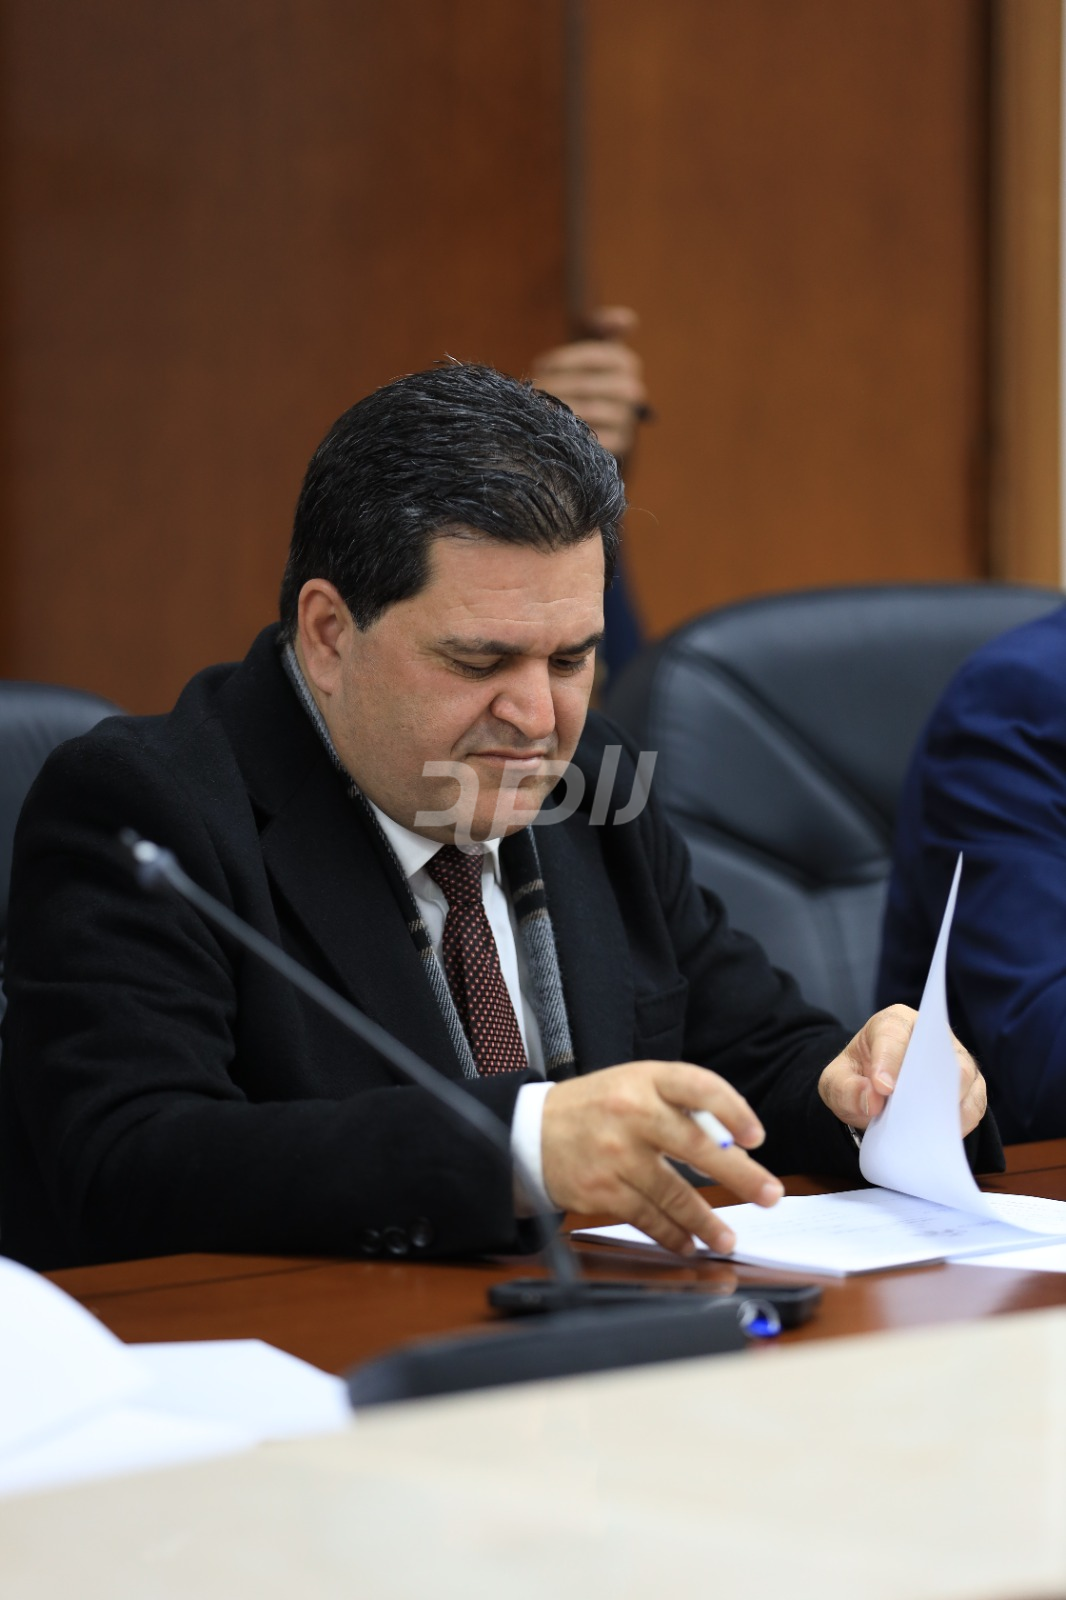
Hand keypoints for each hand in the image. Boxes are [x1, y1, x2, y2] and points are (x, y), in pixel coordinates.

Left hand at [530, 306, 646, 458]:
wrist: (601, 422)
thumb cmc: (589, 379)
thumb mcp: (596, 351)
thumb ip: (606, 329)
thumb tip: (626, 317)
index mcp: (626, 362)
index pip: (595, 354)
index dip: (564, 359)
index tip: (540, 363)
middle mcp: (632, 389)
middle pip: (588, 384)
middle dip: (556, 385)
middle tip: (533, 388)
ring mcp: (627, 418)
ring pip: (588, 410)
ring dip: (558, 408)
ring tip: (537, 407)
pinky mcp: (620, 442)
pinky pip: (592, 437)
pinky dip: (570, 431)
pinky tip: (553, 426)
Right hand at [540, 1059, 784, 1255]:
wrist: (532, 1133)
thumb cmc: (597, 1108)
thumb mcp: (635, 1086)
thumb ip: (680, 1107)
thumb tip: (734, 1147)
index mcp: (645, 1080)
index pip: (698, 1087)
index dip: (733, 1110)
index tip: (756, 1136)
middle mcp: (631, 1114)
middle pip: (696, 1146)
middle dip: (740, 1175)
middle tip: (769, 1194)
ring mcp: (616, 1154)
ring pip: (674, 1193)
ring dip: (707, 1220)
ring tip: (729, 1237)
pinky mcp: (602, 1191)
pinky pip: (647, 1217)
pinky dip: (672, 1235)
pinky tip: (688, 1244)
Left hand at [818, 1003, 986, 1135]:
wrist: (876, 1095)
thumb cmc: (858, 1078)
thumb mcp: (836, 1082)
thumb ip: (844, 1088)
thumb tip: (871, 1100)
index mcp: (893, 1023)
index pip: (894, 1034)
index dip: (889, 1060)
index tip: (883, 1087)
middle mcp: (931, 1035)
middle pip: (938, 1052)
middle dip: (925, 1082)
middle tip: (909, 1112)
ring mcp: (955, 1060)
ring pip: (963, 1076)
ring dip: (946, 1105)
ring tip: (925, 1129)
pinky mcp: (971, 1087)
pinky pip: (975, 1104)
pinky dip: (961, 1122)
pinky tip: (942, 1136)